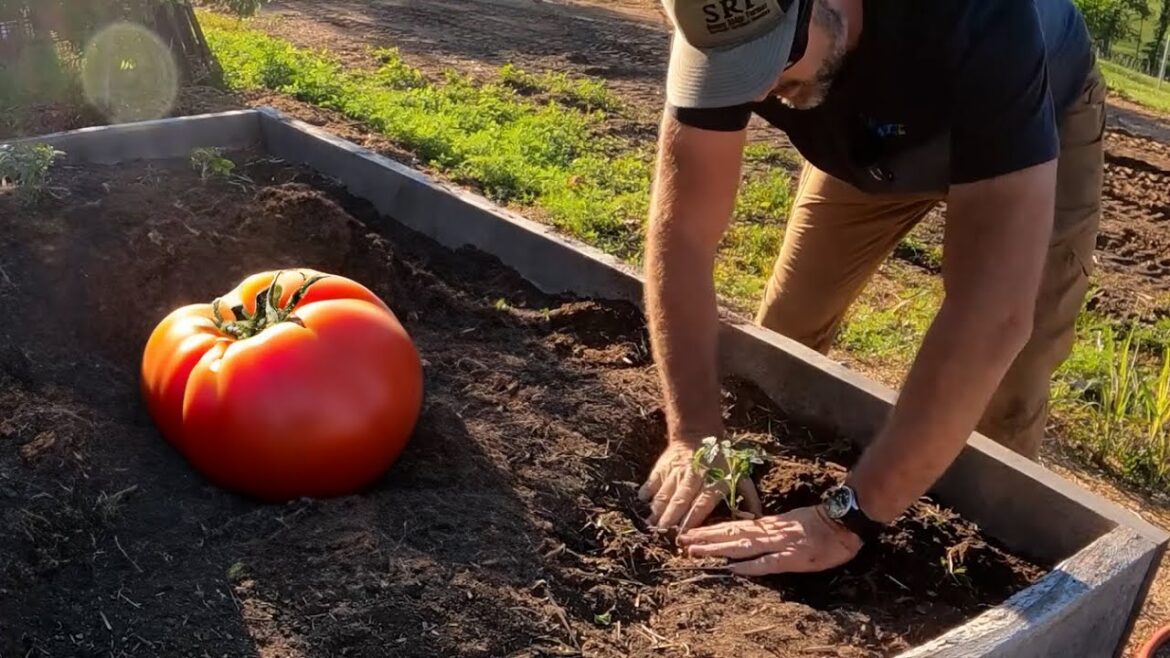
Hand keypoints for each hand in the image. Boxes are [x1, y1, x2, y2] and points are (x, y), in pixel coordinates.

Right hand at [638, 438, 761, 530]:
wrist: (699, 433)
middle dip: (671, 516)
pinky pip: (655, 478)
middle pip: (681, 499)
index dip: (693, 517)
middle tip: (663, 532)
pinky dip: (648, 489)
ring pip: (666, 491)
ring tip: (652, 522)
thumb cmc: (722, 460)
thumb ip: (749, 497)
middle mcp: (695, 477)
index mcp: (714, 482)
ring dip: (659, 507)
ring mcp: (678, 470)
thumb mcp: (741, 475)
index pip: (702, 502)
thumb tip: (759, 518)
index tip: (684, 532)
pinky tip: (643, 500)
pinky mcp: (664, 465)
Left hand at [676, 505, 862, 575]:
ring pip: (742, 546)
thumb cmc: (820, 524)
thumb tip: (747, 533)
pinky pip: (768, 563)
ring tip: (695, 550)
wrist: (845, 522)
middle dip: (706, 537)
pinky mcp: (793, 557)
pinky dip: (750, 566)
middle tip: (680, 540)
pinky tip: (732, 568)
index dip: (712, 530)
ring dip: (717, 549)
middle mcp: (769, 532)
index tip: (691, 532)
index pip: (734, 527)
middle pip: (732, 535)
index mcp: (769, 524)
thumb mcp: (790, 522)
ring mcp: (780, 544)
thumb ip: (769, 529)